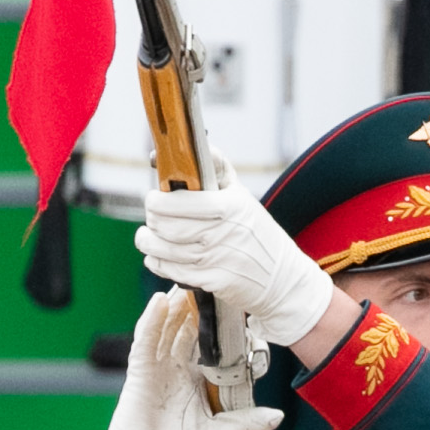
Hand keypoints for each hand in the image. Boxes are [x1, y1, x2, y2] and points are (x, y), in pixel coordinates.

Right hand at [91, 289, 282, 429]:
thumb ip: (247, 423)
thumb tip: (277, 415)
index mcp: (191, 384)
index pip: (205, 348)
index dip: (215, 328)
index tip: (232, 306)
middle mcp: (172, 374)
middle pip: (183, 333)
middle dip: (193, 309)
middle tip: (206, 281)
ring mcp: (153, 374)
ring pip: (163, 332)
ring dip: (173, 308)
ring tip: (184, 282)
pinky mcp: (137, 378)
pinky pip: (144, 345)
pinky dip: (150, 323)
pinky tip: (159, 303)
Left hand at [137, 185, 347, 358]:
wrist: (282, 279)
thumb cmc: (258, 233)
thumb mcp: (244, 197)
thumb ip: (218, 170)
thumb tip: (196, 148)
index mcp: (229, 206)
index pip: (176, 201)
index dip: (157, 200)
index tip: (155, 198)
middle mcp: (221, 233)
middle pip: (165, 225)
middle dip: (152, 219)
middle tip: (154, 217)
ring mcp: (215, 259)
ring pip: (162, 248)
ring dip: (147, 242)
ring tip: (147, 236)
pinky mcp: (210, 281)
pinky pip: (170, 270)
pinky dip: (157, 262)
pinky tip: (158, 256)